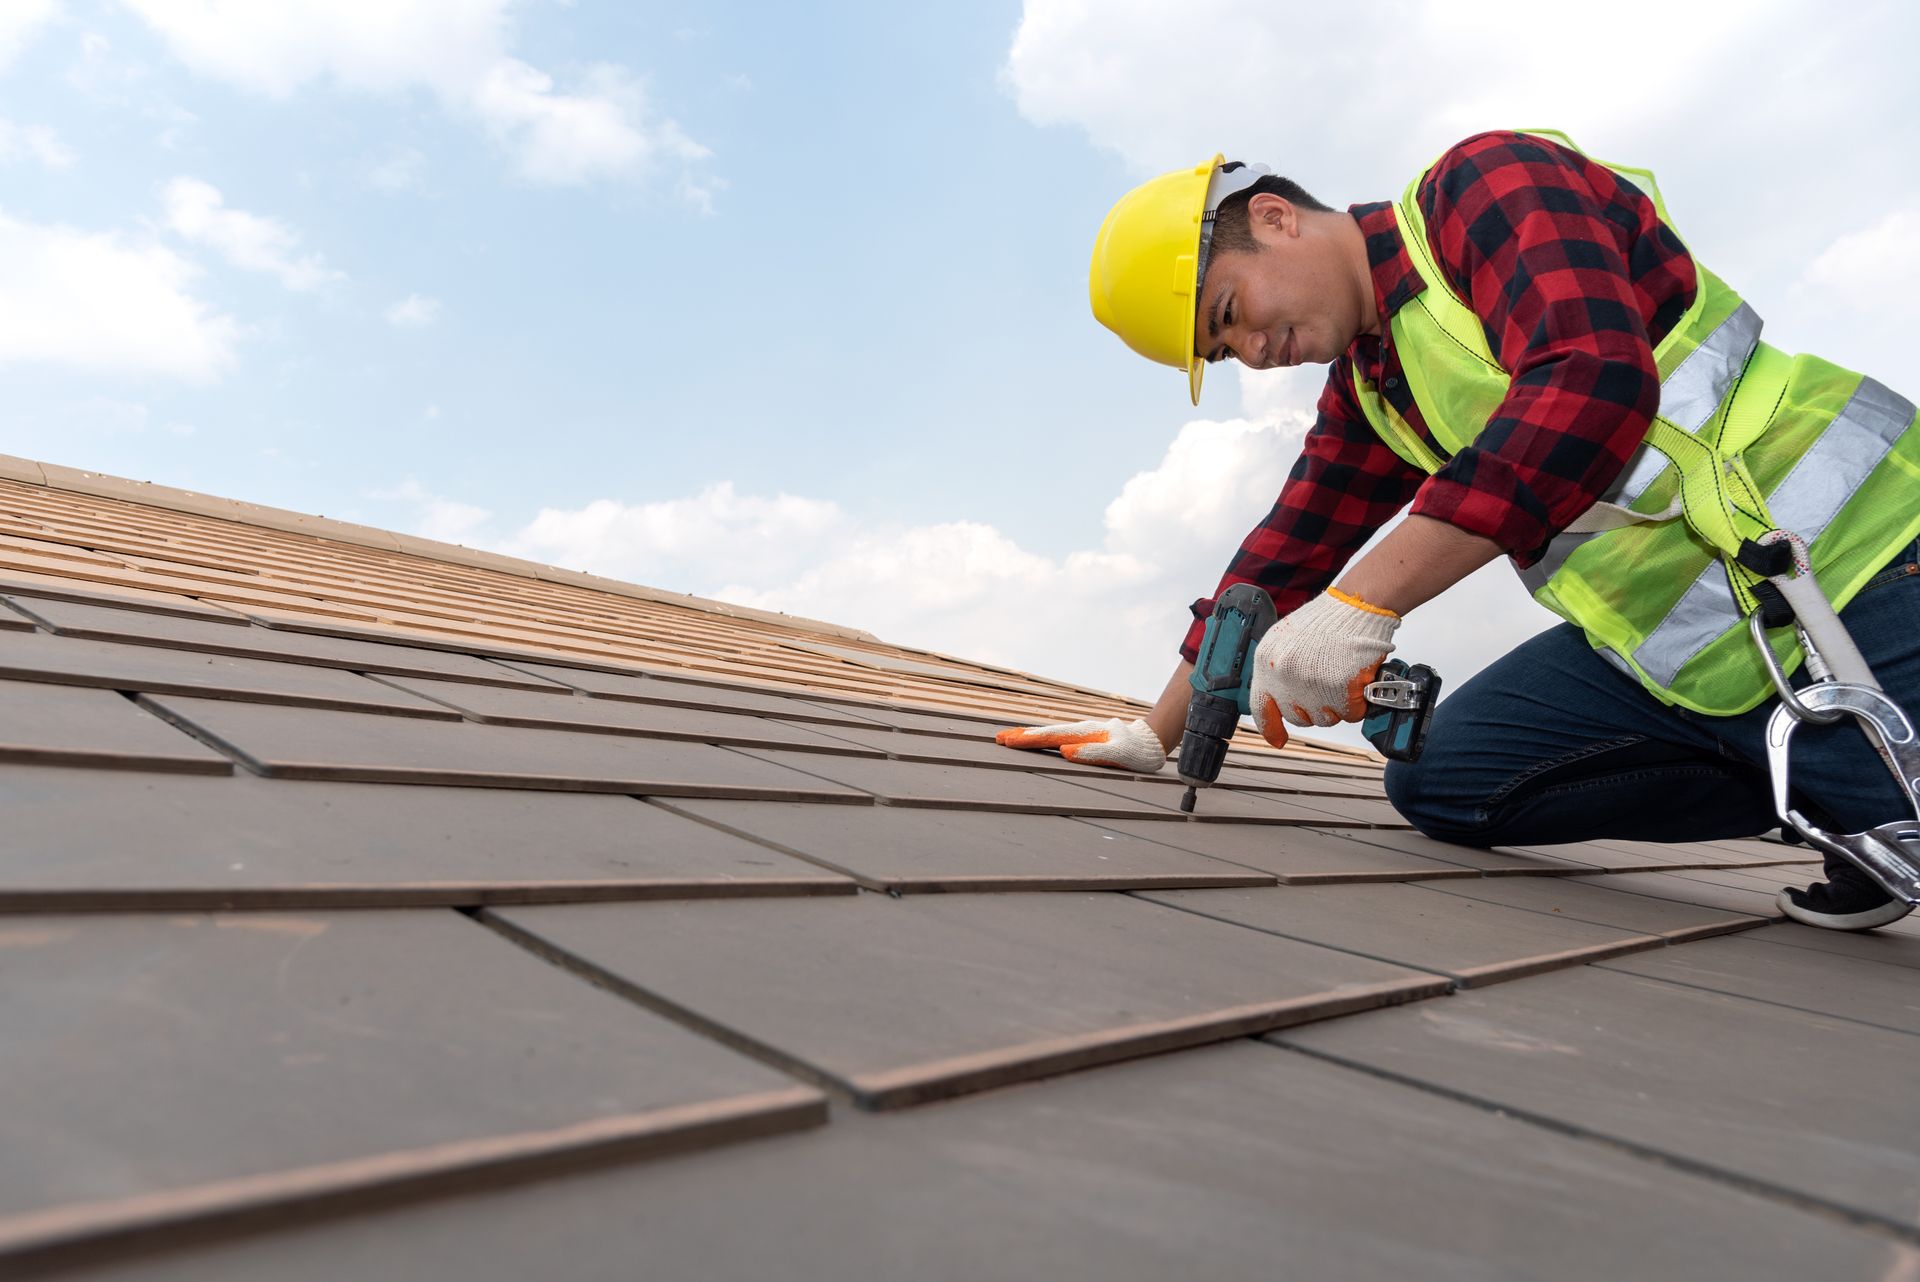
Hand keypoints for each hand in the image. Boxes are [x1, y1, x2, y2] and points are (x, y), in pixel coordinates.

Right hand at [995, 717, 1166, 771]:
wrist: (1151, 742)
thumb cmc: (1137, 752)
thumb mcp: (1119, 755)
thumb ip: (1093, 753)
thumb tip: (1065, 751)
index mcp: (1084, 734)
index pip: (1050, 737)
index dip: (1029, 740)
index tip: (1008, 742)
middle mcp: (1079, 731)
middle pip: (1045, 732)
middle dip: (1022, 736)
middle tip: (998, 738)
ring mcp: (1081, 733)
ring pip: (1050, 734)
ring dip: (1029, 736)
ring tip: (1009, 738)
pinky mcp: (1084, 738)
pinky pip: (1058, 737)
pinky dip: (1042, 738)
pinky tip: (1035, 741)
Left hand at [1249, 588, 1399, 747]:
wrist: (1357, 605)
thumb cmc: (1326, 621)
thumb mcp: (1284, 641)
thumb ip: (1276, 670)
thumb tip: (1275, 701)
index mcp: (1267, 663)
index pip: (1260, 707)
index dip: (1270, 727)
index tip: (1277, 739)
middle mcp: (1284, 675)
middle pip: (1297, 718)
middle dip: (1313, 708)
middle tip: (1327, 686)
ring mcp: (1312, 683)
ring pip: (1324, 719)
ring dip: (1336, 706)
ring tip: (1341, 677)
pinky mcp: (1340, 688)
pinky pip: (1350, 714)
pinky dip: (1357, 704)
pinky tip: (1357, 682)